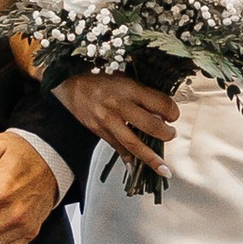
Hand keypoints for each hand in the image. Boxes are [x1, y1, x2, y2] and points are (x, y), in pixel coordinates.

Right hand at [58, 72, 179, 176]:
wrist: (69, 81)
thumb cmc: (98, 75)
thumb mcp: (123, 76)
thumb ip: (141, 92)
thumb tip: (161, 110)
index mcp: (129, 88)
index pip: (160, 104)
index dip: (172, 111)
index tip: (173, 114)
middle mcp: (119, 106)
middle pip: (151, 126)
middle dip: (166, 134)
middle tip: (171, 134)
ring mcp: (107, 121)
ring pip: (134, 145)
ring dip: (151, 158)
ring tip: (164, 168)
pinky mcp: (98, 131)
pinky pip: (117, 149)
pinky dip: (128, 160)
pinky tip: (135, 168)